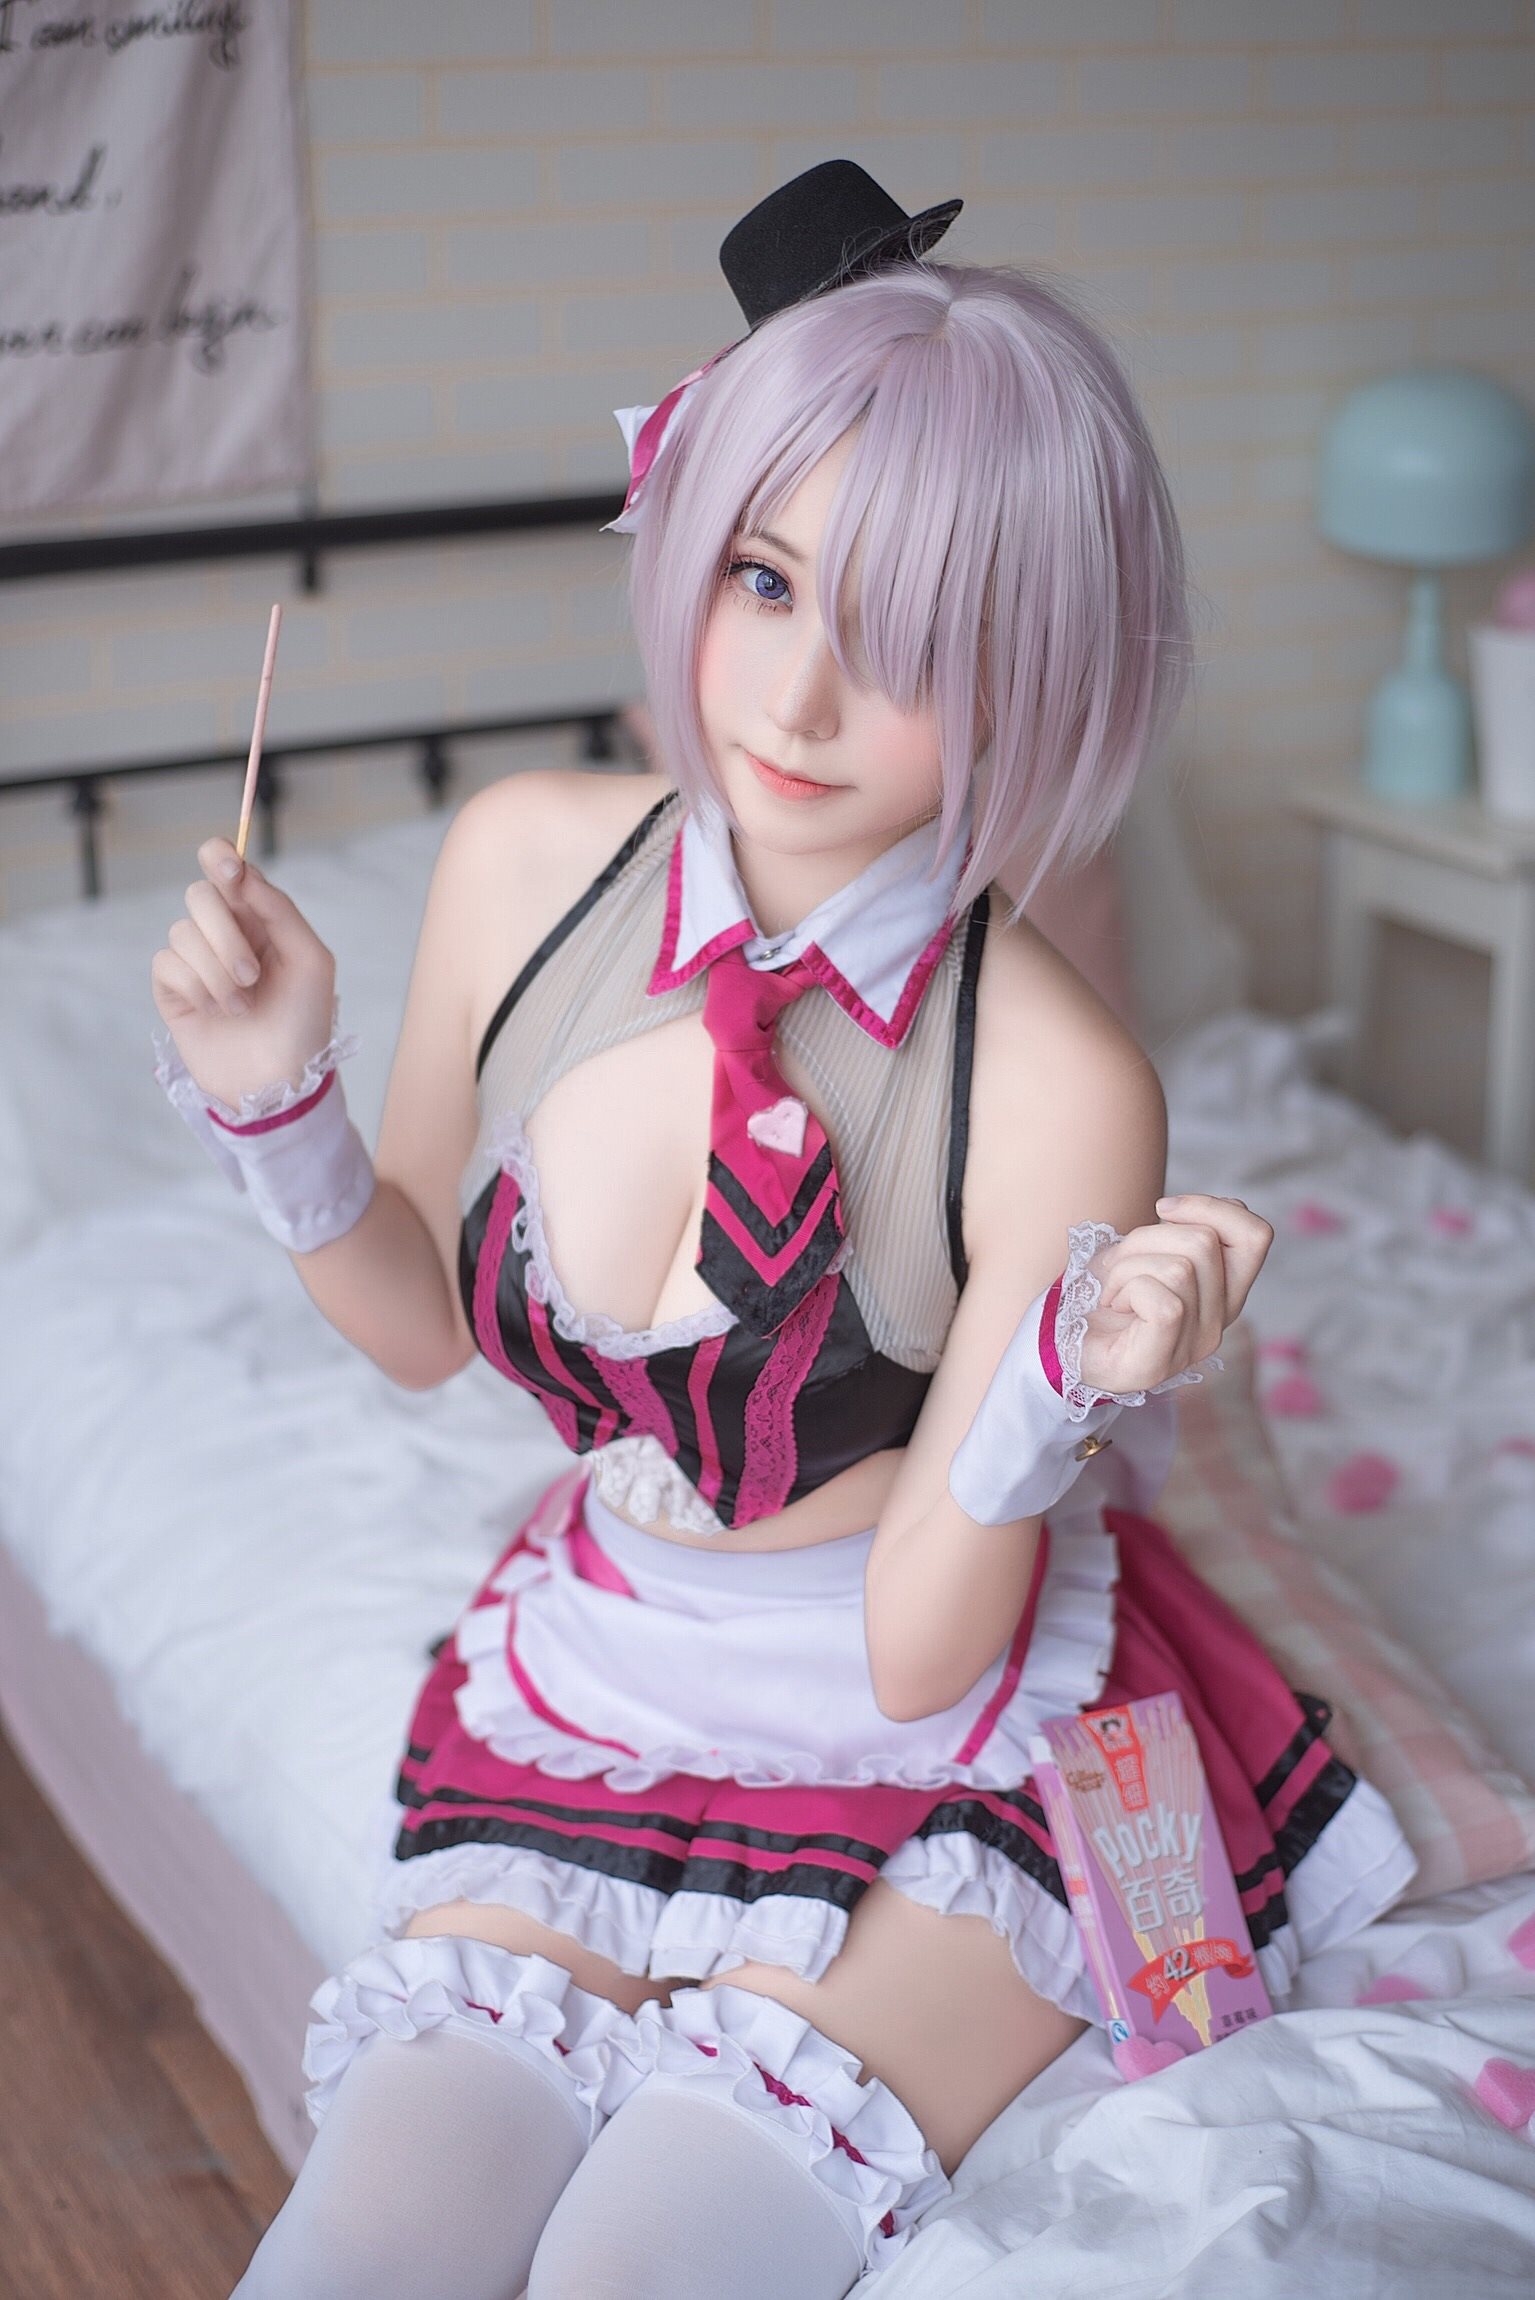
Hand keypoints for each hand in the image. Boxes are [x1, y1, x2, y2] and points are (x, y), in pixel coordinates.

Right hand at [150, 835, 337, 1111]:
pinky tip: (217, 1013)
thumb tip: (242, 872)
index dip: (219, 857)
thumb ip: (280, 910)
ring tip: (242, 1006)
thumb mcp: (311, 961)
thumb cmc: (304, 1022)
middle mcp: (224, 933)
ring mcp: (196, 960)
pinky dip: (196, 988)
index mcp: (260, 919)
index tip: (228, 868)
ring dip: (217, 973)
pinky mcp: (172, 988)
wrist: (279, 1081)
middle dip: (225, 935)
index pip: (227, 868)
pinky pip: (167, 963)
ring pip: (183, 932)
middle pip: (199, 895)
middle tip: (252, 975)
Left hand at [1076, 1193, 1272, 1396]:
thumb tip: (1176, 1209)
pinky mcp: (1161, 1362)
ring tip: (1112, 1289)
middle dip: (1147, 1237)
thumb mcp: (1144, 1249)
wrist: (1062, 1346)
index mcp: (1224, 1291)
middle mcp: (1219, 1320)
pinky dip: (1125, 1290)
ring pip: (1180, 1268)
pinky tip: (1113, 1305)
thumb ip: (1177, 1232)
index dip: (1214, 1209)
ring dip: (1127, 1266)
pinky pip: (1163, 1301)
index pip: (1256, 1236)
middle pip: (1205, 1242)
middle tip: (1119, 1264)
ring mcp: (1194, 1345)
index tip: (1164, 1210)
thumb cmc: (1104, 1294)